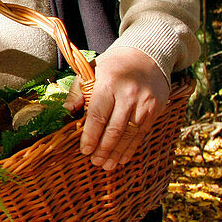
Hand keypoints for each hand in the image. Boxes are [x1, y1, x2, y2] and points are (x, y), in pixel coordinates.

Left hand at [66, 47, 169, 170]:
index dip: (91, 136)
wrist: (145, 56)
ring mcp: (144, 102)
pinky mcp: (155, 109)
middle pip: (115, 128)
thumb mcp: (91, 72)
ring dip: (118, 152)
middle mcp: (128, 94)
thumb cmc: (112, 66)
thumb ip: (77, 92)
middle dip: (104, 148)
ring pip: (130, 134)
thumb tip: (65, 112)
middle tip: (95, 162)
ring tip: (108, 166)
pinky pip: (142, 132)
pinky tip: (123, 157)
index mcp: (108, 83)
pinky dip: (132, 147)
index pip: (98, 115)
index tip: (84, 150)